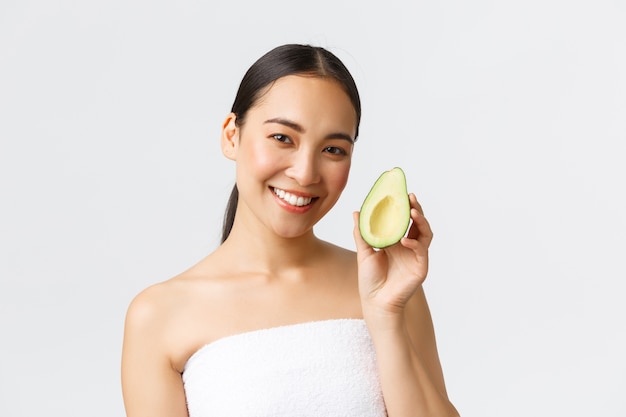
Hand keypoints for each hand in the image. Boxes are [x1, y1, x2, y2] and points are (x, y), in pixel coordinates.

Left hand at [353, 193, 433, 315]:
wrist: (375, 302)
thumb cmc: (370, 279)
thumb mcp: (364, 252)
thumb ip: (362, 232)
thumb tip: (356, 212)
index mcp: (397, 240)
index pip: (404, 219)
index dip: (405, 206)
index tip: (401, 192)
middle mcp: (409, 246)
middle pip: (418, 223)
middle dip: (416, 208)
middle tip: (411, 197)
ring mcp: (416, 256)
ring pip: (426, 233)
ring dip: (421, 221)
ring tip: (413, 212)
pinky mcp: (420, 267)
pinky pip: (421, 251)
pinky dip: (414, 243)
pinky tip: (404, 240)